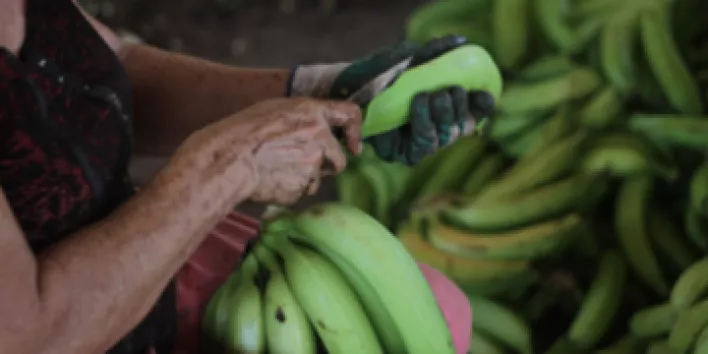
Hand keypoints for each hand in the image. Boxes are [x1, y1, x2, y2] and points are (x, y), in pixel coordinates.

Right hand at [170, 97, 361, 205]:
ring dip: (306, 176)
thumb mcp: (275, 109)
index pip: (351, 115)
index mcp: (313, 113)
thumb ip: (304, 118)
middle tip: (297, 161)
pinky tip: (271, 180)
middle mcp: (320, 138)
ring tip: (276, 169)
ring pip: (319, 177)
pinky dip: (291, 188)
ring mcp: (313, 165)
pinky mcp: (303, 187)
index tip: (354, 145)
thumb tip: (318, 128)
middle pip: (338, 157)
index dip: (356, 131)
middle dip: (325, 163)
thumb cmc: (243, 131)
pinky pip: (302, 190)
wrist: (228, 159)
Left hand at [288, 35, 495, 164]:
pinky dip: (424, 124)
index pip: (470, 113)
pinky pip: (422, 148)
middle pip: (460, 128)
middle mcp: (432, 129)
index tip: (484, 95)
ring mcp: (418, 144)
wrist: (344, 88)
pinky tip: (419, 103)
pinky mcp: (401, 155)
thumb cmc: (375, 73)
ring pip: (444, 139)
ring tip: (432, 95)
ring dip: (443, 116)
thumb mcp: (407, 59)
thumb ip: (433, 52)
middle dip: (458, 110)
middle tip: (451, 90)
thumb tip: (460, 41)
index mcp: (440, 110)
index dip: (481, 108)